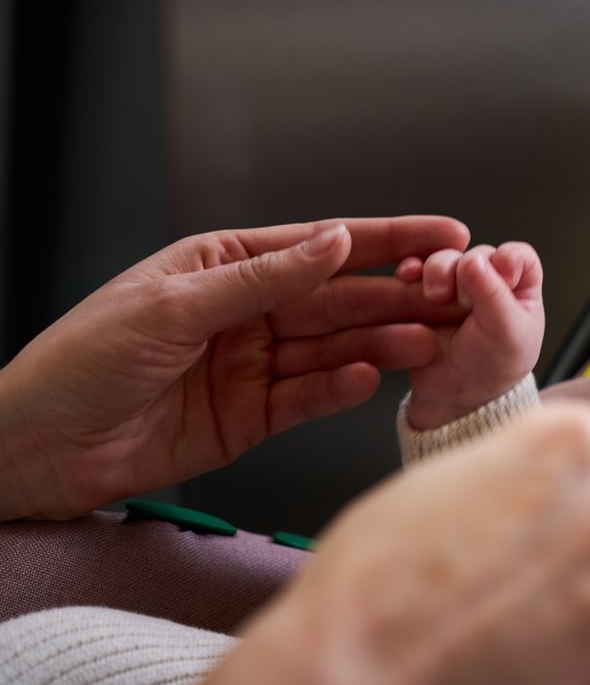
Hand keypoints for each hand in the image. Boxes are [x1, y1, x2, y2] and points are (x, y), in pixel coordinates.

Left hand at [0, 217, 470, 520]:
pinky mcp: (253, 417)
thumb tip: (332, 242)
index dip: (386, 240)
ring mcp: (253, 365)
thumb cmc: (80, 363)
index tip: (444, 235)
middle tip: (453, 299)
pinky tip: (369, 382)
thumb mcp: (173, 306)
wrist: (40, 449)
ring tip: (426, 344)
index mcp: (224, 264)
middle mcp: (246, 311)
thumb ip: (263, 278)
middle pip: (338, 299)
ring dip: (381, 345)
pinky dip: (341, 390)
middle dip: (398, 297)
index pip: (319, 246)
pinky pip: (310, 398)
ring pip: (334, 349)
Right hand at [197, 401, 589, 684]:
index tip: (508, 510)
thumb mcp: (440, 475)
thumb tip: (533, 488)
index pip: (579, 448)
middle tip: (500, 572)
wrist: (361, 681)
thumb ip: (510, 469)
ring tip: (500, 620)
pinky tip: (513, 658)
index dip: (536, 484)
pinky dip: (573, 654)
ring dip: (572, 597)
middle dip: (563, 540)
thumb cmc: (378, 575)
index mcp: (570, 442)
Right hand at [395, 241, 544, 428]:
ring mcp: (455, 286)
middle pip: (474, 254)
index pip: (517, 256)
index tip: (499, 275)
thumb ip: (494, 297)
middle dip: (463, 270)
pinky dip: (411, 269)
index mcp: (520, 288)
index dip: (507, 260)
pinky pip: (416, 270)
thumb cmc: (492, 368)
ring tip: (435, 297)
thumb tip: (474, 262)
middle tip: (458, 299)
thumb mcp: (506, 334)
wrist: (455, 396)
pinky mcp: (424, 292)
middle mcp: (488, 281)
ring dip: (436, 270)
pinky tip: (407, 277)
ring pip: (443, 258)